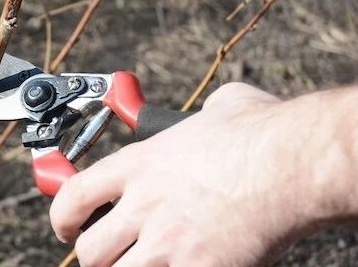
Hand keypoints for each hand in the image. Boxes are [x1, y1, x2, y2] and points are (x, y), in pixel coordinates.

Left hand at [49, 83, 357, 266]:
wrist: (296, 163)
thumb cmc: (264, 131)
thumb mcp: (222, 106)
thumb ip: (203, 115)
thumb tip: (215, 111)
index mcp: (141, 164)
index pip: (73, 196)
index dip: (62, 217)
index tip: (66, 226)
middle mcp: (145, 205)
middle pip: (90, 250)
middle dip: (95, 257)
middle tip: (109, 256)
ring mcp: (170, 242)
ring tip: (144, 264)